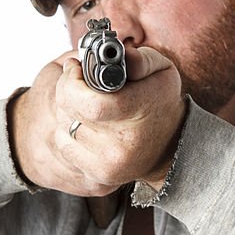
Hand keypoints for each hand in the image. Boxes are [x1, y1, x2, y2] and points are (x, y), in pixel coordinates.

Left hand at [11, 47, 185, 196]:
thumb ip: (140, 58)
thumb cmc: (161, 102)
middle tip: (78, 81)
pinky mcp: (98, 177)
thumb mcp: (161, 71)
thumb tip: (121, 57)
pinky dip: (69, 132)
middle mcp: (123, 145)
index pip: (89, 103)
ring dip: (68, 112)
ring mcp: (109, 165)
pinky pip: (65, 146)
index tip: (76, 69)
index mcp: (139, 114)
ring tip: (86, 105)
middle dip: (67, 90)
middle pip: (70, 112)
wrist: (170, 146)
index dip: (72, 81)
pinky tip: (87, 126)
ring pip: (64, 128)